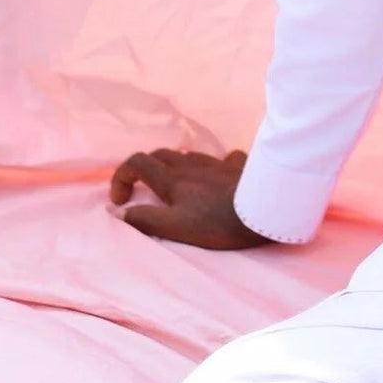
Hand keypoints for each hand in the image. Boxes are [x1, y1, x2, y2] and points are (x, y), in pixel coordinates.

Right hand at [109, 148, 270, 249]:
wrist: (263, 210)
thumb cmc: (216, 222)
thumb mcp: (174, 227)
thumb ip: (144, 219)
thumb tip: (118, 212)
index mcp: (172, 178)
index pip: (137, 162)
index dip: (121, 177)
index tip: (121, 202)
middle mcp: (192, 164)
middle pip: (161, 155)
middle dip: (145, 169)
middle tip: (144, 193)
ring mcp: (217, 162)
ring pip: (190, 156)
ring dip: (176, 167)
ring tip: (178, 189)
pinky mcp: (240, 166)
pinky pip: (222, 159)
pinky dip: (212, 168)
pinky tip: (218, 179)